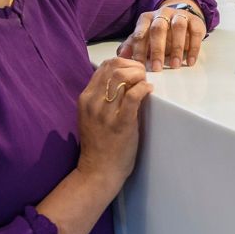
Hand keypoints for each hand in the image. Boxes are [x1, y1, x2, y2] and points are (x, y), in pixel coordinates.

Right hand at [74, 58, 150, 193]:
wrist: (98, 170)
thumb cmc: (98, 143)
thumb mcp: (92, 115)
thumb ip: (101, 97)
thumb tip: (122, 77)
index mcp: (85, 98)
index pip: (104, 66)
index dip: (123, 62)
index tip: (134, 70)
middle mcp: (93, 102)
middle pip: (114, 67)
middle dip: (133, 66)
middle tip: (143, 75)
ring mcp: (106, 113)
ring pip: (123, 77)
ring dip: (139, 75)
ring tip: (145, 82)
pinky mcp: (121, 123)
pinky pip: (134, 96)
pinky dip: (144, 88)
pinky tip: (149, 91)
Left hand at [118, 0, 206, 70]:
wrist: (182, 18)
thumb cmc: (159, 33)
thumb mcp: (145, 38)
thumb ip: (132, 46)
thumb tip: (120, 56)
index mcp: (147, 18)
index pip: (141, 33)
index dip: (139, 50)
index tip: (140, 65)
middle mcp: (162, 14)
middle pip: (158, 29)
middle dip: (157, 49)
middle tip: (157, 68)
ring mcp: (180, 15)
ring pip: (178, 27)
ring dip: (176, 47)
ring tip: (175, 65)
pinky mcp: (195, 20)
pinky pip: (195, 32)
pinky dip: (193, 48)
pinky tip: (190, 61)